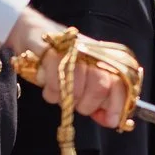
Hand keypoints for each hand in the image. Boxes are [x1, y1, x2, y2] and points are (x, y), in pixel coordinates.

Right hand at [5, 9, 136, 128]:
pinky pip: (54, 85)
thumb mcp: (86, 80)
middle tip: (76, 102)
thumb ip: (100, 100)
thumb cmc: (64, 63)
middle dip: (87, 104)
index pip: (120, 84)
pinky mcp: (52, 52)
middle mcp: (93, 52)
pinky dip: (50, 92)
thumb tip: (111, 121)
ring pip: (75, 89)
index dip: (116, 106)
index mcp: (106, 59)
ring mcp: (73, 50)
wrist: (33, 33)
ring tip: (60, 90)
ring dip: (65, 99)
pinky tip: (48, 84)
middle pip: (100, 87)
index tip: (110, 121)